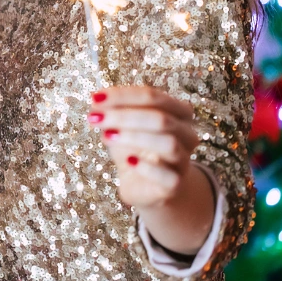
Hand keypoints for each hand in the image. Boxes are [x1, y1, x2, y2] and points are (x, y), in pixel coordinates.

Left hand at [89, 87, 199, 208]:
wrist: (142, 185)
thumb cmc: (134, 149)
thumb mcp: (122, 126)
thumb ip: (115, 111)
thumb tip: (97, 99)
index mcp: (179, 112)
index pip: (153, 97)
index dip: (123, 96)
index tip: (95, 98)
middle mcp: (187, 134)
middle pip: (161, 118)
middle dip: (124, 116)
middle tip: (95, 118)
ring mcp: (184, 160)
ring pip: (168, 143)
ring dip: (134, 137)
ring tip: (106, 136)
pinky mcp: (176, 184)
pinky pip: (167, 175)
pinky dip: (146, 167)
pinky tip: (129, 161)